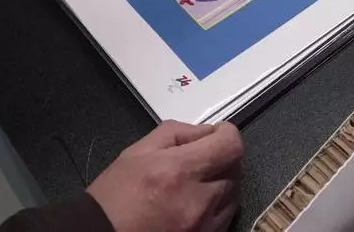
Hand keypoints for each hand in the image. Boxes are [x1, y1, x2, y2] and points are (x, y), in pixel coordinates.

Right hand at [88, 121, 243, 231]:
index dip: (227, 134)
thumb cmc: (116, 193)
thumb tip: (205, 132)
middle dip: (223, 157)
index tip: (216, 134)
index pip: (231, 146)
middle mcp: (199, 200)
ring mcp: (205, 225)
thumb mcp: (138, 150)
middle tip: (202, 157)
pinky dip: (218, 205)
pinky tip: (197, 203)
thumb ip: (177, 133)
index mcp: (180, 170)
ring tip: (197, 183)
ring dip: (222, 182)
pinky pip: (226, 217)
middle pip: (236, 169)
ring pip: (234, 194)